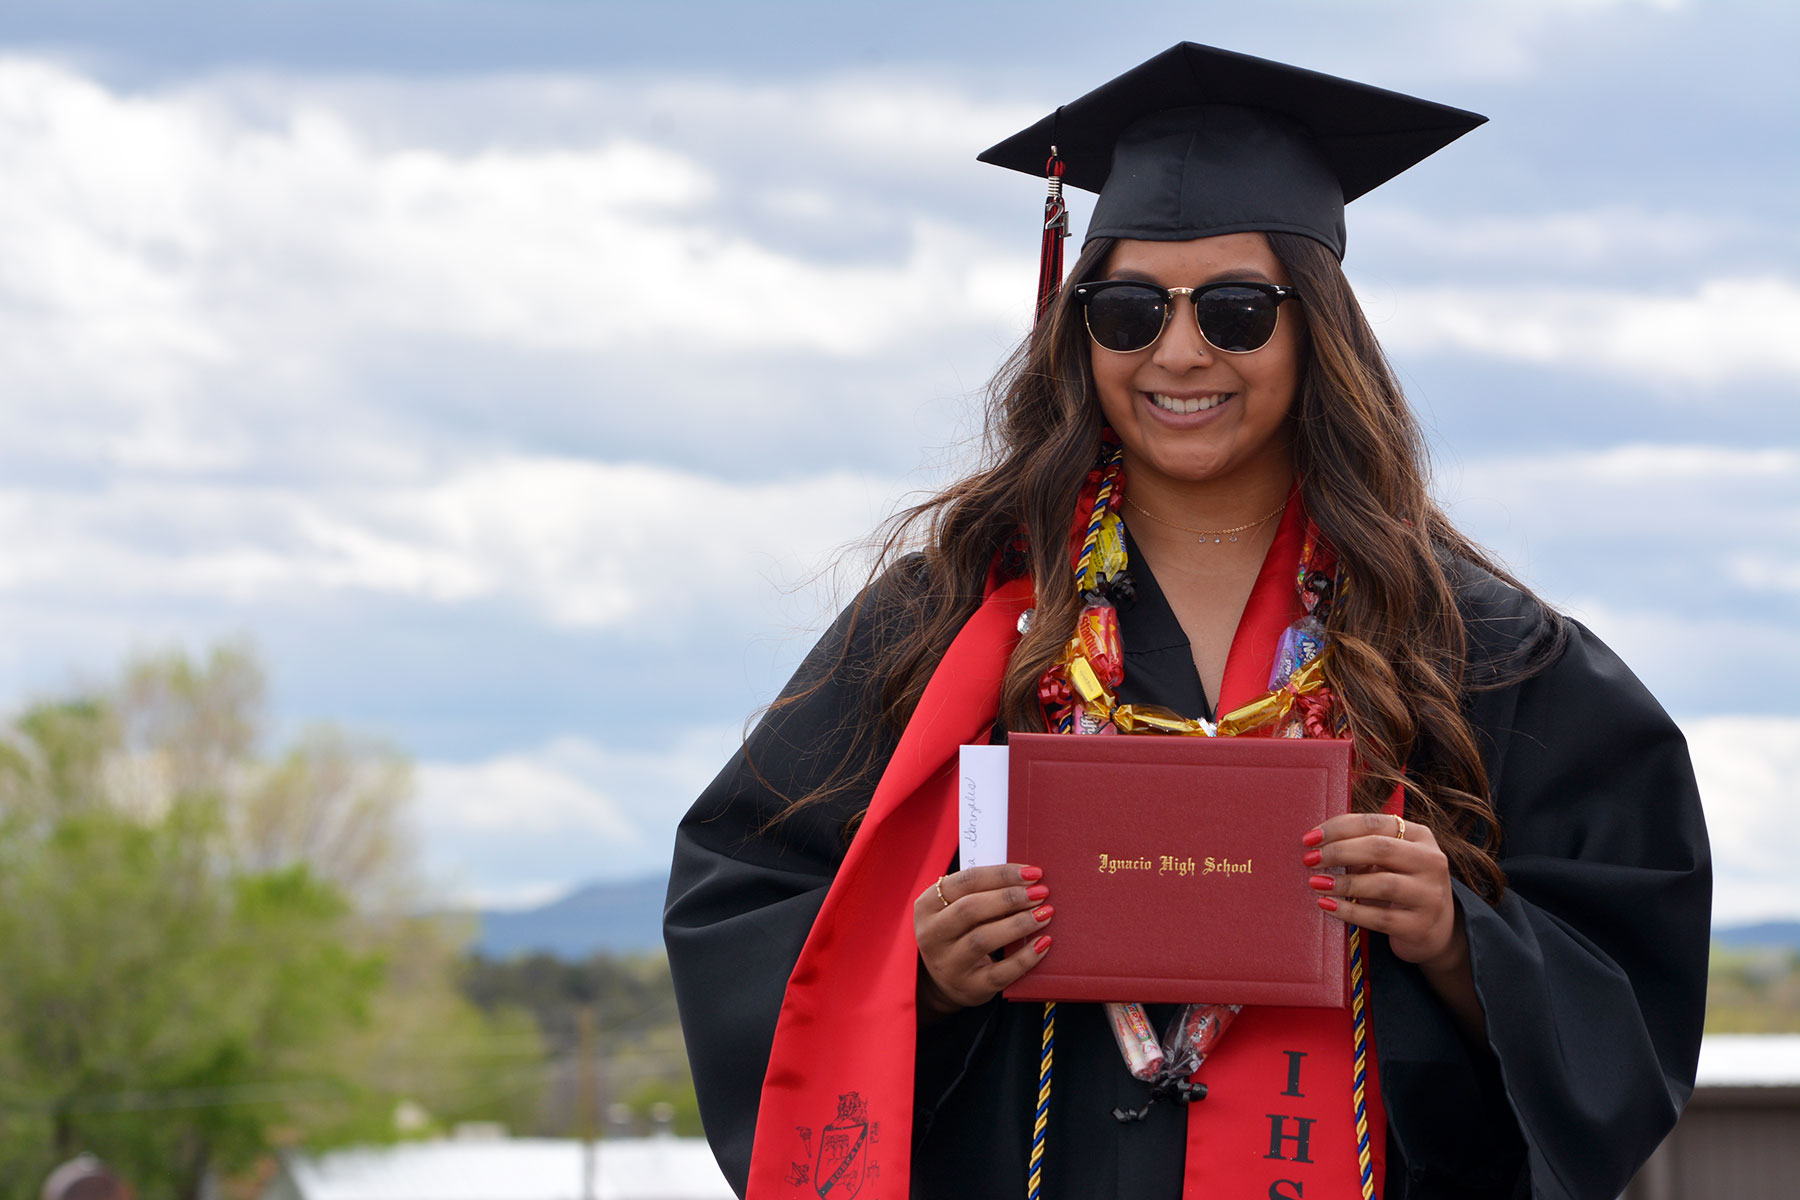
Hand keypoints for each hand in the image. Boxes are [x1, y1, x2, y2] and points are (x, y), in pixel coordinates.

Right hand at [914, 864, 1053, 1016]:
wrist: (946, 981)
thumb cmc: (961, 932)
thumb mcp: (957, 909)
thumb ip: (982, 892)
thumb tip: (1028, 878)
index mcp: (927, 906)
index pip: (964, 882)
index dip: (1001, 874)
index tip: (1032, 872)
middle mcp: (931, 935)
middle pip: (971, 909)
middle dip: (1010, 898)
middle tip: (1041, 892)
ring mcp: (948, 964)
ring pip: (983, 939)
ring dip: (1019, 923)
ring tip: (1045, 913)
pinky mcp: (969, 987)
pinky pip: (1000, 972)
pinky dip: (1025, 957)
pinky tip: (1044, 943)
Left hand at [1303, 812, 1458, 968]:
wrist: (1436, 929)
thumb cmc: (1402, 884)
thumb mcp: (1391, 859)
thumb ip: (1363, 845)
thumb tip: (1317, 843)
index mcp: (1421, 836)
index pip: (1375, 823)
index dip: (1339, 828)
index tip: (1310, 838)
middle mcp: (1431, 862)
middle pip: (1380, 849)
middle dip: (1339, 852)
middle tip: (1309, 859)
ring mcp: (1430, 895)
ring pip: (1382, 884)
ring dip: (1343, 882)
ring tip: (1316, 883)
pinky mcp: (1420, 926)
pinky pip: (1380, 918)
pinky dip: (1349, 911)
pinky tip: (1327, 905)